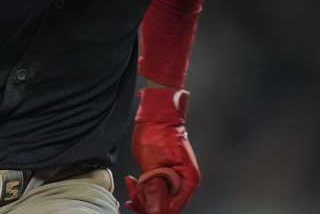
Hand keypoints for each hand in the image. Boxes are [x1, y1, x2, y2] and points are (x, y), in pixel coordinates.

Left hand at [125, 88, 199, 213]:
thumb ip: (155, 189)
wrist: (155, 114)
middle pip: (167, 205)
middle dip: (146, 201)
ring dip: (143, 194)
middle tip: (132, 191)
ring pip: (160, 198)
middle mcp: (186, 180)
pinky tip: (134, 183)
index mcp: (188, 179)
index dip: (156, 209)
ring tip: (131, 183)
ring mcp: (177, 177)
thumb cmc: (157, 132)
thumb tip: (155, 209)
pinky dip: (145, 188)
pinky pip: (157, 188)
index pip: (174, 207)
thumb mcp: (152, 164)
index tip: (140, 204)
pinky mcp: (167, 173)